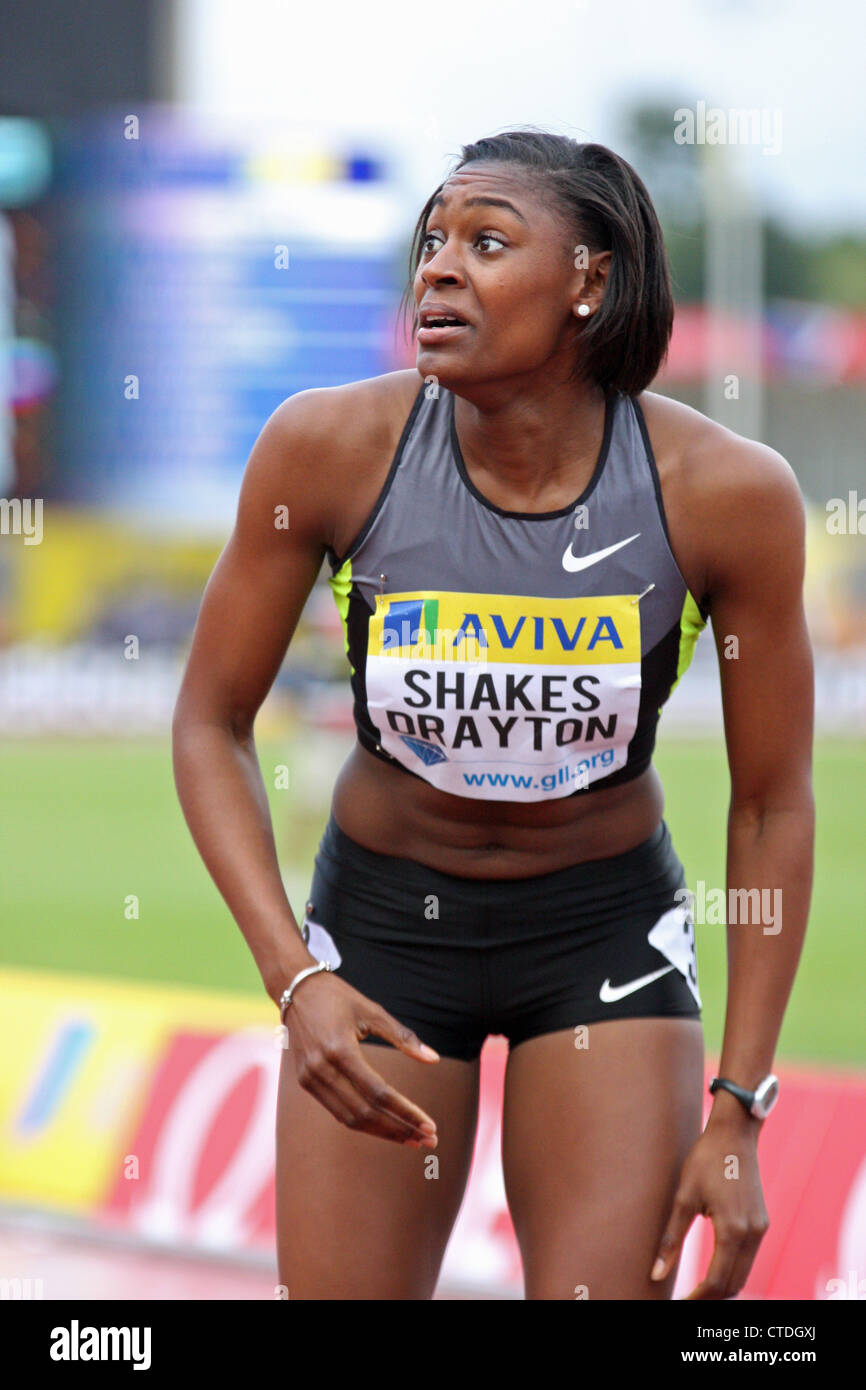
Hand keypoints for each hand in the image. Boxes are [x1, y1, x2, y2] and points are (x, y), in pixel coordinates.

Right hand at [285, 970, 439, 1147]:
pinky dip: (362, 1123)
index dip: (406, 1112)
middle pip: (365, 1113)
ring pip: (350, 1119)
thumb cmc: (339, 996)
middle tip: (429, 1140)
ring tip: (411, 1139)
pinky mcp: (305, 1082)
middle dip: (399, 1129)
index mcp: (340, 1050)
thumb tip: (435, 1059)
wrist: (296, 989)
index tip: (430, 1126)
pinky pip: (337, 1111)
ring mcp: (310, 1078)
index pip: (379, 1093)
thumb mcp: (373, 1011)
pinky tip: (385, 1125)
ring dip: (382, 1132)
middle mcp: (322, 1069)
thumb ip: (403, 1037)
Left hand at [651, 1119, 768, 1298]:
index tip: (680, 1302)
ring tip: (696, 1288)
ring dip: (722, 1286)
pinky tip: (713, 1267)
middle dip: (710, 1297)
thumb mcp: (683, 1197)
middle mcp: (752, 1233)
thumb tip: (656, 1273)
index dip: (698, 1297)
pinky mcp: (762, 1223)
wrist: (734, 1134)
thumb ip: (671, 1239)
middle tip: (686, 1299)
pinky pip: (748, 1258)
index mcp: (732, 1229)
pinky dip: (732, 1269)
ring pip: (743, 1273)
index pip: (717, 1281)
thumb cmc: (705, 1160)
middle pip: (734, 1283)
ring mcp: (760, 1229)